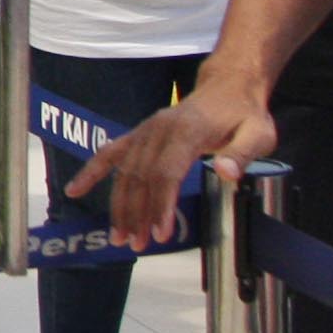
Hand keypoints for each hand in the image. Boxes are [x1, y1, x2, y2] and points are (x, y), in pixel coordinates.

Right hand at [67, 76, 274, 248]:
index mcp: (186, 131)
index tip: (161, 234)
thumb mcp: (258, 134)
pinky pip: (109, 153)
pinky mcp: (138, 134)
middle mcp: (158, 131)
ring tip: (120, 237)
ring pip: (125, 172)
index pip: (166, 173)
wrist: (227, 88)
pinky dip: (91, 172)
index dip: (161, 204)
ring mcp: (144, 132)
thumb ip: (241, 154)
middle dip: (137, 213)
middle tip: (138, 244)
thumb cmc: (245, 115)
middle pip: (140, 177)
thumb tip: (224, 172)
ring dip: (120, 205)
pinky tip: (75, 190)